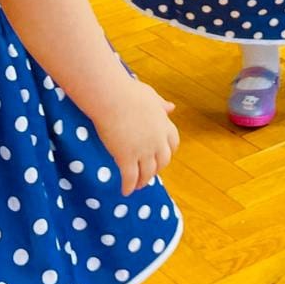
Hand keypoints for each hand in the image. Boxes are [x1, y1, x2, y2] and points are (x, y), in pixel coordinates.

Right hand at [97, 79, 178, 195]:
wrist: (112, 97)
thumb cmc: (128, 92)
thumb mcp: (150, 96)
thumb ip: (161, 105)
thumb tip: (172, 107)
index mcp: (164, 124)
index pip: (173, 143)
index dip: (168, 152)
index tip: (162, 156)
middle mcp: (157, 140)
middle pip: (162, 161)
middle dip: (157, 169)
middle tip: (149, 173)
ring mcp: (143, 150)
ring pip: (147, 173)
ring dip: (143, 181)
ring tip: (138, 186)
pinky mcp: (126, 157)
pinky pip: (130, 177)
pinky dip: (129, 186)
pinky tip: (125, 191)